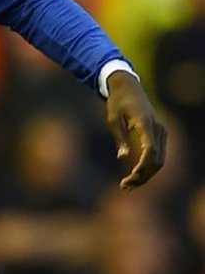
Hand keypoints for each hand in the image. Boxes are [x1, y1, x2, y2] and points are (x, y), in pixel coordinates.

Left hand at [105, 71, 166, 189]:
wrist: (128, 87)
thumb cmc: (117, 102)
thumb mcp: (112, 118)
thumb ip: (119, 138)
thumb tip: (123, 158)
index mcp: (145, 124)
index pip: (150, 151)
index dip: (142, 168)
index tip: (129, 178)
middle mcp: (158, 128)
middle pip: (157, 160)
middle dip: (143, 176)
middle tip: (124, 186)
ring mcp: (161, 131)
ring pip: (160, 160)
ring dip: (146, 175)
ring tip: (127, 185)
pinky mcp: (160, 133)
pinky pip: (158, 155)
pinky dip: (149, 167)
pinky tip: (135, 175)